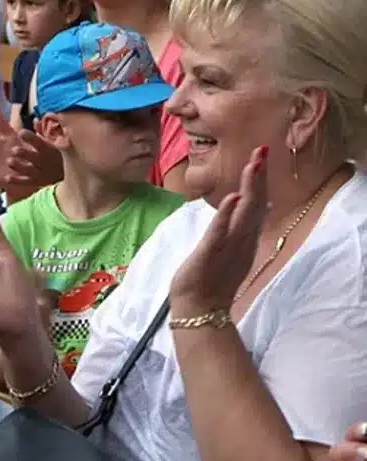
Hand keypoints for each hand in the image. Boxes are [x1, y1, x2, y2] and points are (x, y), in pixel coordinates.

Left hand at [169, 146, 268, 312]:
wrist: (199, 309)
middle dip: (258, 177)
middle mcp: (241, 240)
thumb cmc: (210, 279)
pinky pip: (219, 233)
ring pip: (243, 215)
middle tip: (262, 151)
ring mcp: (228, 247)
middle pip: (255, 204)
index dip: (259, 181)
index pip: (256, 204)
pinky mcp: (211, 255)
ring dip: (248, 189)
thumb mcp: (228, 249)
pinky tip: (231, 198)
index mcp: (244, 238)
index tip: (260, 157)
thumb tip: (254, 205)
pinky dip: (225, 216)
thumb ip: (239, 227)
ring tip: (253, 166)